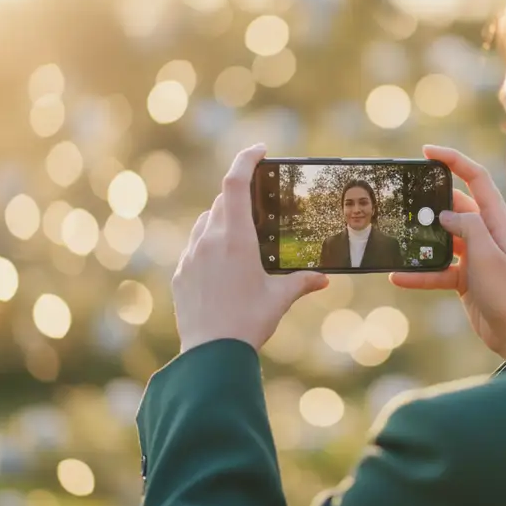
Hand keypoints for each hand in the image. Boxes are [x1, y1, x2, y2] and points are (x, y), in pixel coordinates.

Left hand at [172, 144, 328, 353]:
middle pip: (222, 202)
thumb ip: (302, 282)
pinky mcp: (181, 274)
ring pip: (206, 223)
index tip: (259, 150)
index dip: (245, 159)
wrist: (211, 355)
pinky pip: (194, 248)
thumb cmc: (248, 323)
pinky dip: (209, 246)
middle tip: (259, 203)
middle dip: (240, 196)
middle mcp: (209, 240)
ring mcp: (191, 256)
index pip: (236, 183)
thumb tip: (323, 279)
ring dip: (223, 221)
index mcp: (235, 238)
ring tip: (242, 238)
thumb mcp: (279, 299)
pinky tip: (222, 266)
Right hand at [391, 145, 505, 360]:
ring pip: (442, 238)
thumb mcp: (487, 255)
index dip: (453, 160)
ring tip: (397, 236)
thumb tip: (446, 213)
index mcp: (498, 220)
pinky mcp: (465, 276)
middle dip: (429, 203)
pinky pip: (438, 269)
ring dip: (421, 240)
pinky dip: (420, 274)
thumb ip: (467, 227)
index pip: (476, 178)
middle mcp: (487, 233)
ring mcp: (475, 255)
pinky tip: (398, 277)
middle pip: (454, 206)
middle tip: (404, 199)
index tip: (427, 152)